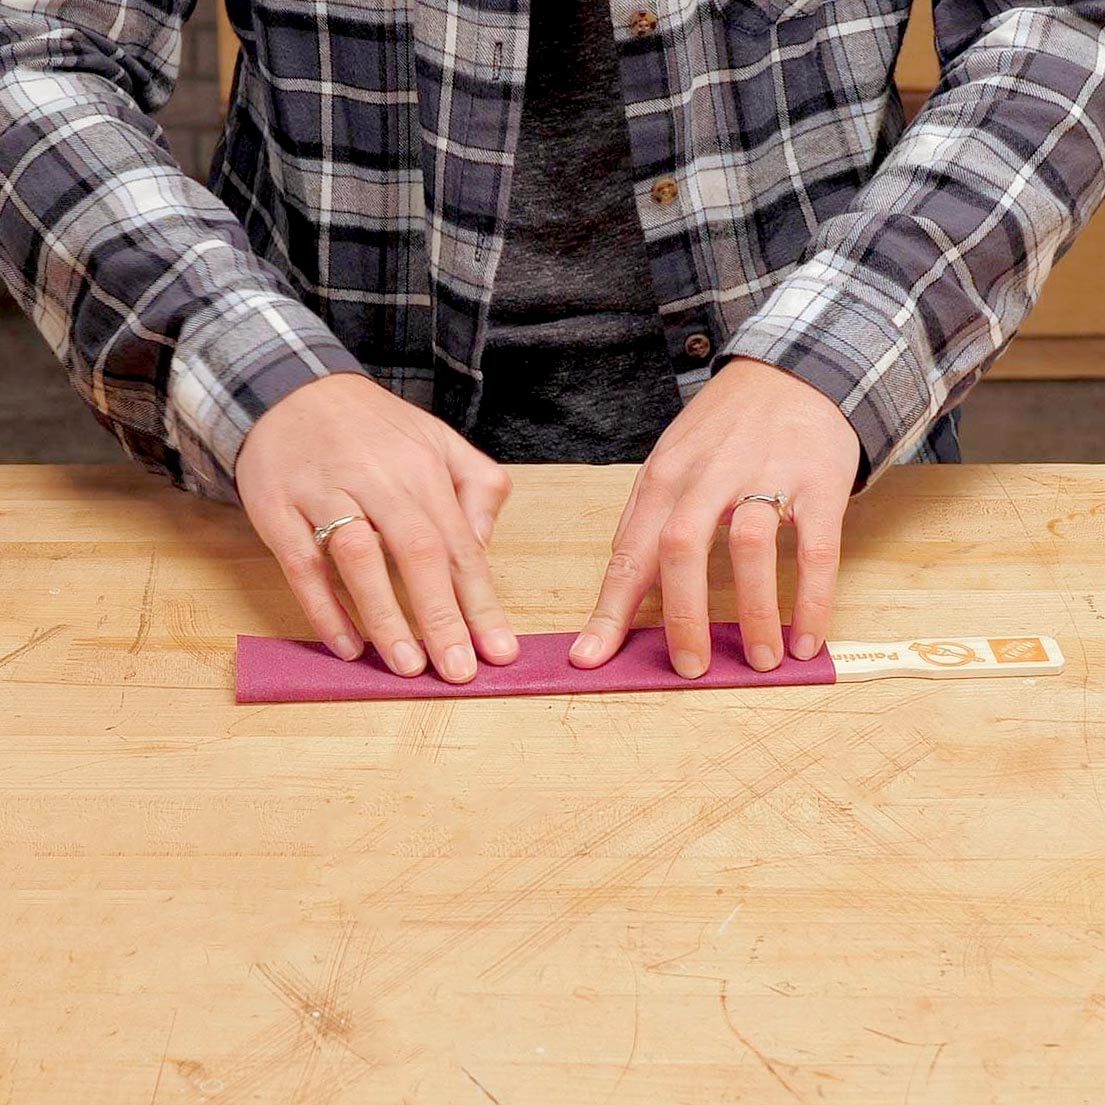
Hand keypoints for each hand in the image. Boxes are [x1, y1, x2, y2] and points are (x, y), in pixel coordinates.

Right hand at [235, 373, 518, 681]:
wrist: (288, 388)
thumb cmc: (373, 428)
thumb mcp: (437, 439)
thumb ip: (475, 485)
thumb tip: (483, 546)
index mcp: (423, 467)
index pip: (460, 544)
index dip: (481, 602)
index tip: (500, 651)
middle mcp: (377, 478)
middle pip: (418, 552)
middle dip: (442, 618)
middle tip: (458, 672)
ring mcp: (323, 492)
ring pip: (358, 558)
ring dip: (385, 617)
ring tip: (408, 668)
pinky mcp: (277, 507)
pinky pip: (301, 564)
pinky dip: (323, 607)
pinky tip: (347, 645)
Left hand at [570, 357, 860, 676]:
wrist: (797, 370)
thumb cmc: (725, 428)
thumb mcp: (671, 459)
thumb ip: (647, 518)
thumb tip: (622, 584)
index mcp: (663, 477)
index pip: (629, 552)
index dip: (610, 610)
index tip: (591, 657)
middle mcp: (708, 476)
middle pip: (680, 548)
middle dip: (681, 616)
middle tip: (690, 668)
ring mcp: (765, 476)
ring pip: (748, 547)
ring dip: (754, 612)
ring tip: (761, 661)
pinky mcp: (818, 483)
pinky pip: (815, 550)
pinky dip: (811, 599)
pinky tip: (805, 638)